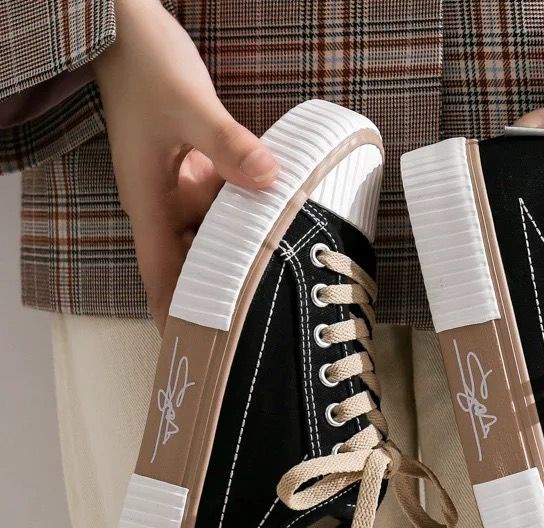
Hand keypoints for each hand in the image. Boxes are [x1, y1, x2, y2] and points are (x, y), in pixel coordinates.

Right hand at [93, 0, 277, 329]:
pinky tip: (284, 219)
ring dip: (248, 250)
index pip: (163, 275)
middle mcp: (166, 204)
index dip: (179, 315)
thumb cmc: (143, 65)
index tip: (201, 351)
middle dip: (226, 291)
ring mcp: (184, 188)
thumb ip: (226, 143)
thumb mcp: (186, 104)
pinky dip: (253, 214)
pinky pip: (230, 204)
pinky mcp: (202, 170)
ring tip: (288, 278)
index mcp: (150, 203)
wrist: (127, 26)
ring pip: (220, 234)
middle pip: (198, 263)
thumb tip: (269, 178)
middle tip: (265, 323)